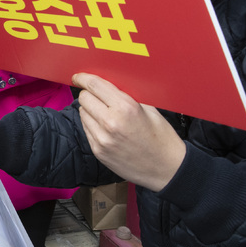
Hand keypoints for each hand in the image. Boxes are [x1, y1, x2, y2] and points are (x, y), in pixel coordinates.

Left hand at [73, 73, 185, 192]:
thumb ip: (126, 95)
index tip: (79, 77)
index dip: (83, 78)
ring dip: (90, 110)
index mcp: (126, 108)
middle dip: (89, 94)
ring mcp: (102, 139)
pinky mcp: (98, 151)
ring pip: (82, 113)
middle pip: (84, 98)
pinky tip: (105, 127)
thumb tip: (106, 84)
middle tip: (98, 97)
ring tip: (105, 114)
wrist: (167, 169)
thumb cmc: (161, 136)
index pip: (94, 85)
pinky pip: (86, 128)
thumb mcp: (149, 109)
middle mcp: (111, 122)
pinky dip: (92, 124)